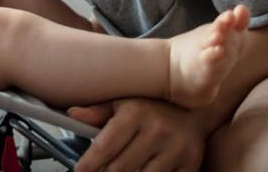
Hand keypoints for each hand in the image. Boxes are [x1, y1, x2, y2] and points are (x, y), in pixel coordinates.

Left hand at [69, 98, 205, 171]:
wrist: (195, 109)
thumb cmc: (152, 106)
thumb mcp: (123, 102)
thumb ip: (98, 112)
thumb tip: (72, 114)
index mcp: (136, 113)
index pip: (105, 146)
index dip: (88, 164)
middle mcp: (157, 131)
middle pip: (120, 168)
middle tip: (98, 171)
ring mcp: (176, 150)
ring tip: (118, 170)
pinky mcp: (190, 164)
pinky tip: (141, 170)